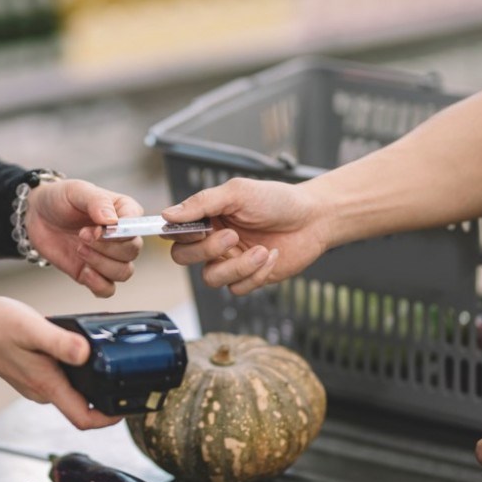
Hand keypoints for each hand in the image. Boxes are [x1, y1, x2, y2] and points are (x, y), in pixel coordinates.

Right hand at [0, 296, 120, 429]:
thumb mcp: (32, 329)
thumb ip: (60, 342)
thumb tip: (87, 354)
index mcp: (46, 385)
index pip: (84, 418)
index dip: (109, 419)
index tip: (127, 407)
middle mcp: (42, 391)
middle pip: (81, 408)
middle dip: (105, 399)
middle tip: (126, 380)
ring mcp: (36, 384)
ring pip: (72, 393)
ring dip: (91, 384)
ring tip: (108, 363)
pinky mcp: (32, 374)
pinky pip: (61, 381)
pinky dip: (76, 373)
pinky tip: (79, 352)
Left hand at [25, 179, 143, 297]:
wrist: (37, 215)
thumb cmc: (61, 199)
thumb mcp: (77, 191)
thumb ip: (97, 202)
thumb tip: (112, 221)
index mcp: (125, 212)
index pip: (137, 227)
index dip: (120, 232)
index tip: (98, 228)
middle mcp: (122, 236)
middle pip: (132, 251)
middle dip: (106, 247)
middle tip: (82, 236)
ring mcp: (109, 257)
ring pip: (124, 273)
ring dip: (101, 264)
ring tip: (79, 249)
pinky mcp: (94, 273)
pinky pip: (108, 289)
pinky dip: (97, 284)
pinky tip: (83, 270)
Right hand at [161, 178, 326, 294]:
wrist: (314, 219)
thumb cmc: (277, 200)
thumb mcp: (238, 193)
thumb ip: (202, 203)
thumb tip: (167, 214)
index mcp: (206, 217)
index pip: (175, 233)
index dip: (180, 235)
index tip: (200, 229)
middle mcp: (213, 241)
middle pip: (184, 258)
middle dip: (207, 251)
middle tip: (231, 236)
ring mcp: (230, 261)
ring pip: (210, 278)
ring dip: (237, 266)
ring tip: (261, 250)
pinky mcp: (249, 278)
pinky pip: (237, 288)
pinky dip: (256, 274)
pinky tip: (271, 255)